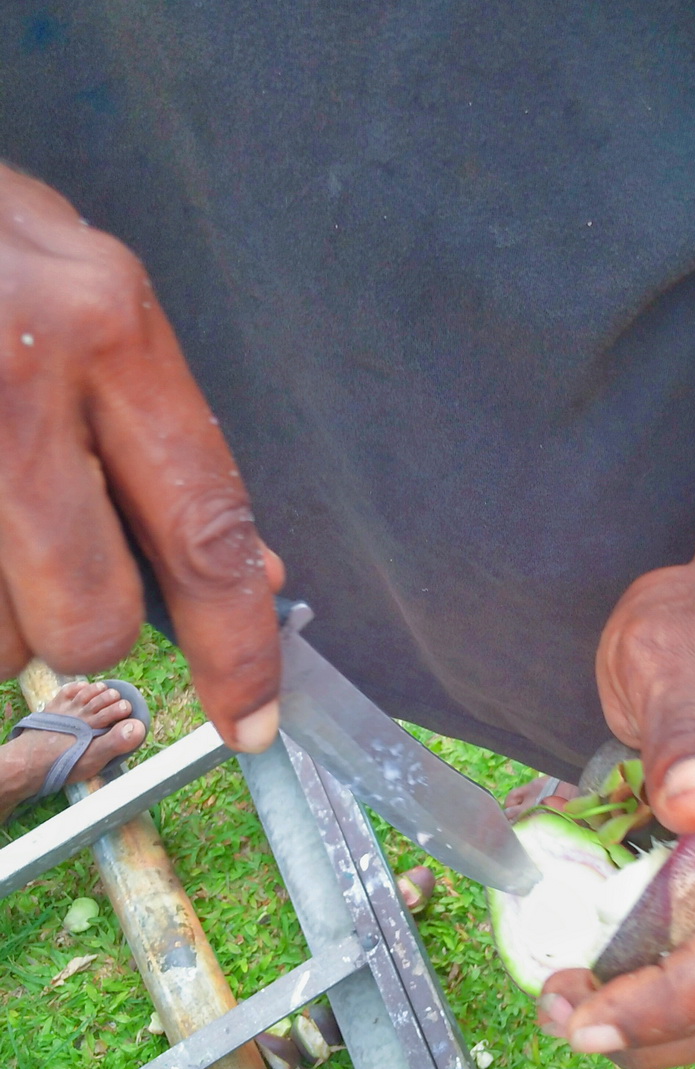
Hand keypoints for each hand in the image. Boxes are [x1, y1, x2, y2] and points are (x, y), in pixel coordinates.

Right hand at [0, 165, 281, 750]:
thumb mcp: (88, 302)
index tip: (253, 722)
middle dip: (76, 622)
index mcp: (109, 330)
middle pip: (88, 622)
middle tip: (45, 552)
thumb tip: (249, 576)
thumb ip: (164, 439)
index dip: (237, 649)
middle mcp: (20, 382)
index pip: (206, 530)